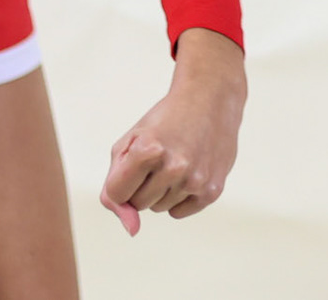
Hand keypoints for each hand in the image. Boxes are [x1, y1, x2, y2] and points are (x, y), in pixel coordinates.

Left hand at [99, 27, 246, 234]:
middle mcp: (173, 167)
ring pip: (159, 208)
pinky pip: (179, 212)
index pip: (116, 194)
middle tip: (158, 157)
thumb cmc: (165, 121)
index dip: (121, 181)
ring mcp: (195, 180)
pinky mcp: (212, 190)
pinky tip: (189, 170)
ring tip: (176, 159)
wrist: (210, 98)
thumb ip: (115, 186)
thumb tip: (131, 229)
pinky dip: (179, 197)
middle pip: (138, 204)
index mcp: (147, 150)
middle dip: (142, 185)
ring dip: (162, 190)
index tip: (132, 164)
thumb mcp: (131, 142)